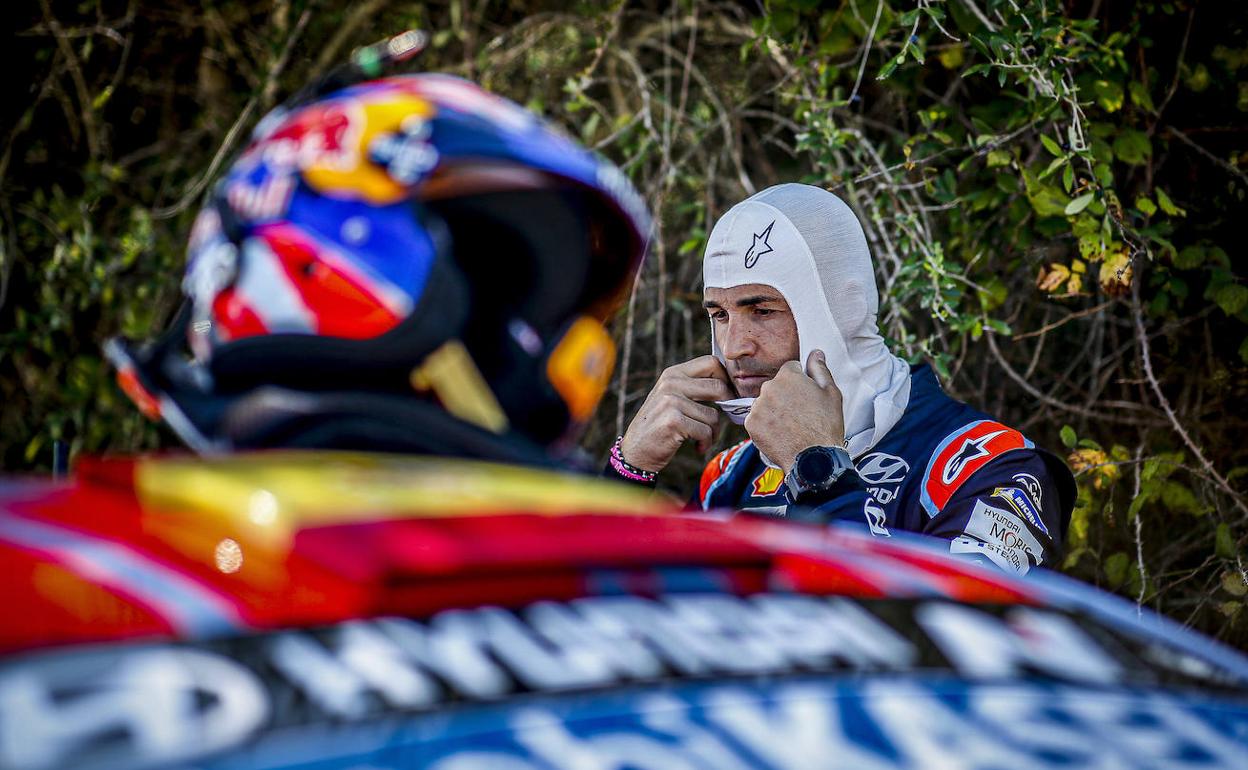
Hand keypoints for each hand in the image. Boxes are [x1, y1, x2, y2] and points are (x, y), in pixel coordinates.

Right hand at [619, 355, 734, 472]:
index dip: (726, 379)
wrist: (636, 452)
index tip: (728, 396)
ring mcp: (671, 401)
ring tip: (702, 439)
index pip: (711, 362)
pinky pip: (706, 431)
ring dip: (713, 432)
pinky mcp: (674, 421)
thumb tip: (730, 385)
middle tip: (719, 421)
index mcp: (673, 373)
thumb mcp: (671, 397)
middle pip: (718, 387)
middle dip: (727, 407)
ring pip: (714, 415)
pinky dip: (706, 443)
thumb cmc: (659, 426)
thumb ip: (693, 387)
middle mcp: (671, 383)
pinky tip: (697, 447)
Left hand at [743, 349, 844, 473]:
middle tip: (800, 413)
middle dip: (784, 395)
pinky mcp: (750, 424)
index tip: (806, 396)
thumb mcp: (831, 393)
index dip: (800, 381)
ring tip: (790, 426)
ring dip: (773, 410)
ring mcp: (757, 407)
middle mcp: (768, 388)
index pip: (790, 369)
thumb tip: (815, 353)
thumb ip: (820, 369)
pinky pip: (757, 419)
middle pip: (775, 386)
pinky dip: (765, 425)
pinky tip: (780, 433)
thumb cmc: (826, 426)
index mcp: (788, 376)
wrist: (813, 459)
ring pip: (765, 403)